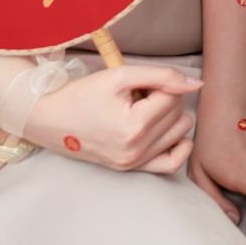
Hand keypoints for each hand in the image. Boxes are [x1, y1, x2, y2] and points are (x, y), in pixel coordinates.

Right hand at [23, 64, 201, 173]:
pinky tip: (167, 132)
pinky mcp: (130, 169)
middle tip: (138, 96)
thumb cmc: (82, 95)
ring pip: (181, 134)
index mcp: (132, 126)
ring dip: (169, 118)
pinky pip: (172, 164)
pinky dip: (178, 146)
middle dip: (165, 99)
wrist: (48, 118)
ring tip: (144, 110)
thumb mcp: (120, 76)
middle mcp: (134, 150)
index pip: (173, 97)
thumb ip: (162, 75)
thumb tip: (197, 84)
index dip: (160, 84)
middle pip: (179, 115)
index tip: (139, 84)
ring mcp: (132, 163)